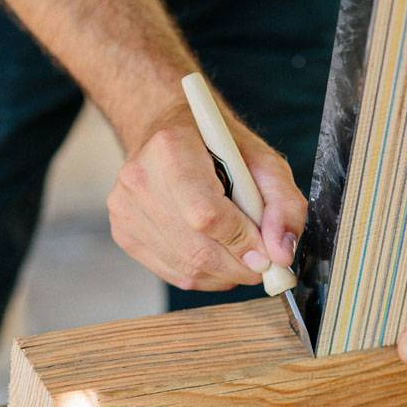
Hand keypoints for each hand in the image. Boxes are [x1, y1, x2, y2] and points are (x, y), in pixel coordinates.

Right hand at [106, 101, 305, 290]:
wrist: (169, 132)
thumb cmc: (218, 146)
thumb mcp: (264, 162)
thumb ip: (283, 205)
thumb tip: (281, 253)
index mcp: (172, 149)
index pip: (206, 215)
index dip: (242, 242)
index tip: (267, 254)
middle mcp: (140, 178)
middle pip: (197, 250)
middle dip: (239, 266)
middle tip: (261, 263)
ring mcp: (125, 208)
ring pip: (187, 269)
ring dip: (225, 273)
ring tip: (239, 253)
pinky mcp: (123, 232)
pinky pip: (173, 274)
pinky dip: (203, 274)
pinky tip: (214, 253)